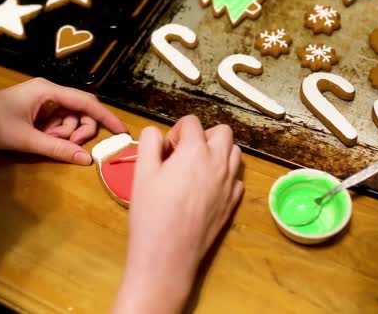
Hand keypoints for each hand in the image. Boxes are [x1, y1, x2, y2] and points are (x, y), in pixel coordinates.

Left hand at [0, 78, 126, 164]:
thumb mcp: (25, 139)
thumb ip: (57, 148)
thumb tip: (87, 160)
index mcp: (47, 90)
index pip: (86, 102)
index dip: (106, 117)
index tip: (122, 132)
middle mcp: (48, 92)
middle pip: (80, 111)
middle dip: (79, 130)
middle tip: (68, 145)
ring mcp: (42, 102)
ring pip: (68, 119)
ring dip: (64, 134)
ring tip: (44, 141)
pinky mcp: (36, 112)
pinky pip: (56, 124)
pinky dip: (54, 134)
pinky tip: (40, 139)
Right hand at [113, 115, 243, 312]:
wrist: (168, 255)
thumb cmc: (151, 212)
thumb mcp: (141, 172)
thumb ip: (148, 143)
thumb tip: (156, 135)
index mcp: (195, 150)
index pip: (191, 122)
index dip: (175, 132)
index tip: (165, 151)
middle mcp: (219, 162)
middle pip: (222, 132)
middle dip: (203, 136)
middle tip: (183, 155)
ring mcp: (229, 183)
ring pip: (234, 152)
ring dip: (217, 152)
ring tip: (196, 169)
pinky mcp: (233, 203)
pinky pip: (235, 178)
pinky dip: (224, 176)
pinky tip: (205, 189)